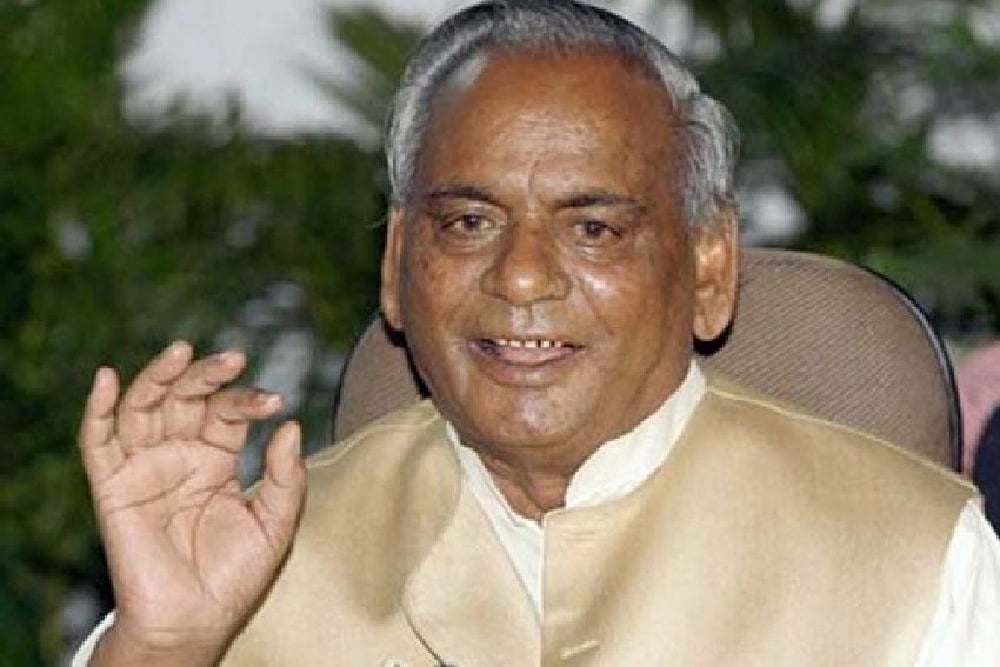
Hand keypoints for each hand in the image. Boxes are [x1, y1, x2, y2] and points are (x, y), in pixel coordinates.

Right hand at [79, 341, 305, 664]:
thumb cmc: (234, 576)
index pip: (227, 412)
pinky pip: (98, 441)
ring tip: (181, 351)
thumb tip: (292, 424)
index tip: (275, 401)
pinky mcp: (113, 486)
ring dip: (158, 376)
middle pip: (186, 397)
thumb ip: (287, 476)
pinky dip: (98, 408)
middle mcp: (178, 454)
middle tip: (233, 358)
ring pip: (144, 406)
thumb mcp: (276, 522)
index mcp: (215, 458)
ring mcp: (144, 467)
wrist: (194, 621)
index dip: (248, 400)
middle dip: (206, 374)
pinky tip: (107, 378)